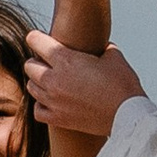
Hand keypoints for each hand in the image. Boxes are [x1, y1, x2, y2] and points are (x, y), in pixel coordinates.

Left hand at [23, 33, 143, 138]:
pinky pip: (36, 110)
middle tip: (49, 63)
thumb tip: (100, 45)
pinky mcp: (58, 119)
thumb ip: (100, 46)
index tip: (41, 39)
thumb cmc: (122, 86)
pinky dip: (41, 104)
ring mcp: (53, 101)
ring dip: (38, 82)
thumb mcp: (113, 56)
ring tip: (52, 81)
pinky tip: (51, 101)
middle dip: (37, 61)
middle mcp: (54, 79)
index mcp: (66, 60)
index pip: (35, 41)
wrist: (128, 116)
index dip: (37, 38)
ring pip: (30, 86)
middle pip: (29, 65)